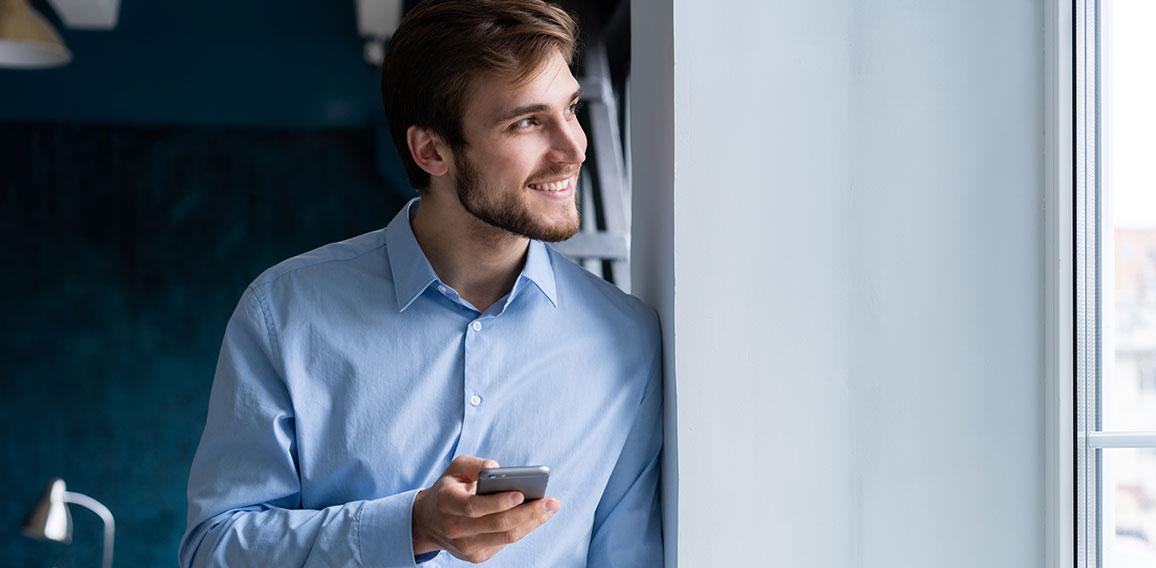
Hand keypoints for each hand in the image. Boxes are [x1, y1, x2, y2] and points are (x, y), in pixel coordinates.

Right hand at [412, 456, 560, 562]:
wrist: (430, 521)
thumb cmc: (449, 488)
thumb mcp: (456, 468)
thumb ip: (476, 464)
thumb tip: (500, 469)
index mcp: (447, 503)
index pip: (474, 507)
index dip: (499, 502)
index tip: (521, 493)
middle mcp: (454, 529)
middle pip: (498, 524)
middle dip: (529, 512)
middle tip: (551, 501)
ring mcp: (466, 547)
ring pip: (507, 537)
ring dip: (533, 522)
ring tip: (551, 507)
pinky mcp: (476, 556)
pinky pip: (506, 542)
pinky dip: (524, 528)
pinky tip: (537, 516)